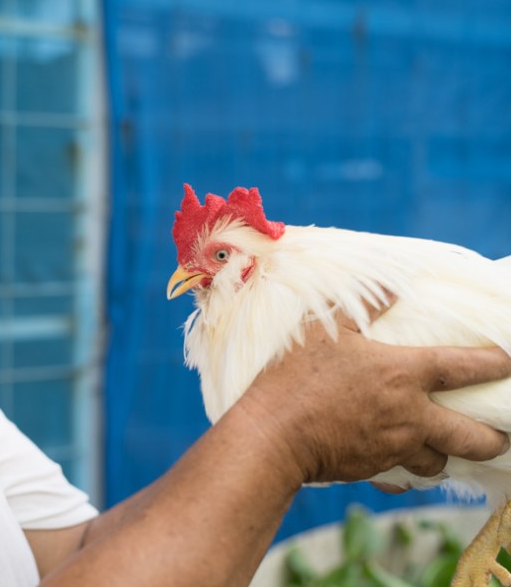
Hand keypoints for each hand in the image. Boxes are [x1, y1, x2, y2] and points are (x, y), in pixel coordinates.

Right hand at [236, 303, 510, 484]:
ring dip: (443, 455)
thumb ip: (364, 305)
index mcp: (402, 374)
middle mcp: (409, 415)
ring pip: (437, 462)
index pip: (463, 367)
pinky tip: (399, 471)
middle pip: (470, 436)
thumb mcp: (324, 328)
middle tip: (500, 437)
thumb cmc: (296, 375)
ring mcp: (392, 447)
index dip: (493, 363)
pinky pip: (401, 477)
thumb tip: (394, 284)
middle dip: (492, 439)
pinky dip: (405, 475)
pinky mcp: (372, 469)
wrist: (273, 434)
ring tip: (441, 449)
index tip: (510, 361)